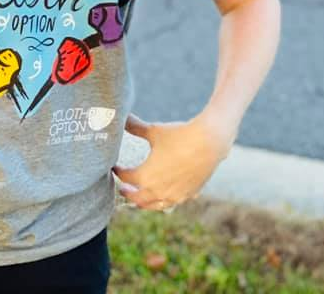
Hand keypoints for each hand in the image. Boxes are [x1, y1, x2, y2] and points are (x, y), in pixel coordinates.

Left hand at [112, 110, 234, 210]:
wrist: (208, 142)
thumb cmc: (179, 135)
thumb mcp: (154, 130)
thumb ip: (136, 127)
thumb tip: (123, 117)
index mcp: (145, 177)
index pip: (126, 178)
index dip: (119, 172)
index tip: (116, 167)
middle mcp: (158, 191)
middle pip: (138, 198)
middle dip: (129, 193)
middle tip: (123, 189)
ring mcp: (174, 195)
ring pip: (155, 205)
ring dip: (145, 202)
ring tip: (141, 198)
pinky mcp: (188, 194)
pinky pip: (172, 202)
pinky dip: (164, 200)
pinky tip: (165, 195)